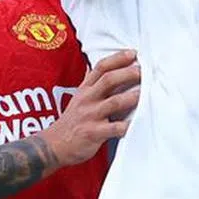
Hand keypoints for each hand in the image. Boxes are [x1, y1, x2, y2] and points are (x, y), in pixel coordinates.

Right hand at [45, 50, 140, 165]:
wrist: (53, 145)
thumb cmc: (72, 120)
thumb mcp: (78, 97)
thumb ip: (90, 82)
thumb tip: (93, 66)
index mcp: (85, 89)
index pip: (101, 67)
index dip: (118, 58)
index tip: (133, 53)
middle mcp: (87, 99)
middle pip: (108, 80)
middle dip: (127, 73)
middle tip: (143, 71)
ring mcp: (90, 116)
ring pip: (113, 102)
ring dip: (131, 97)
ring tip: (144, 93)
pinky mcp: (93, 133)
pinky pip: (113, 129)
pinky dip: (125, 126)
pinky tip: (135, 124)